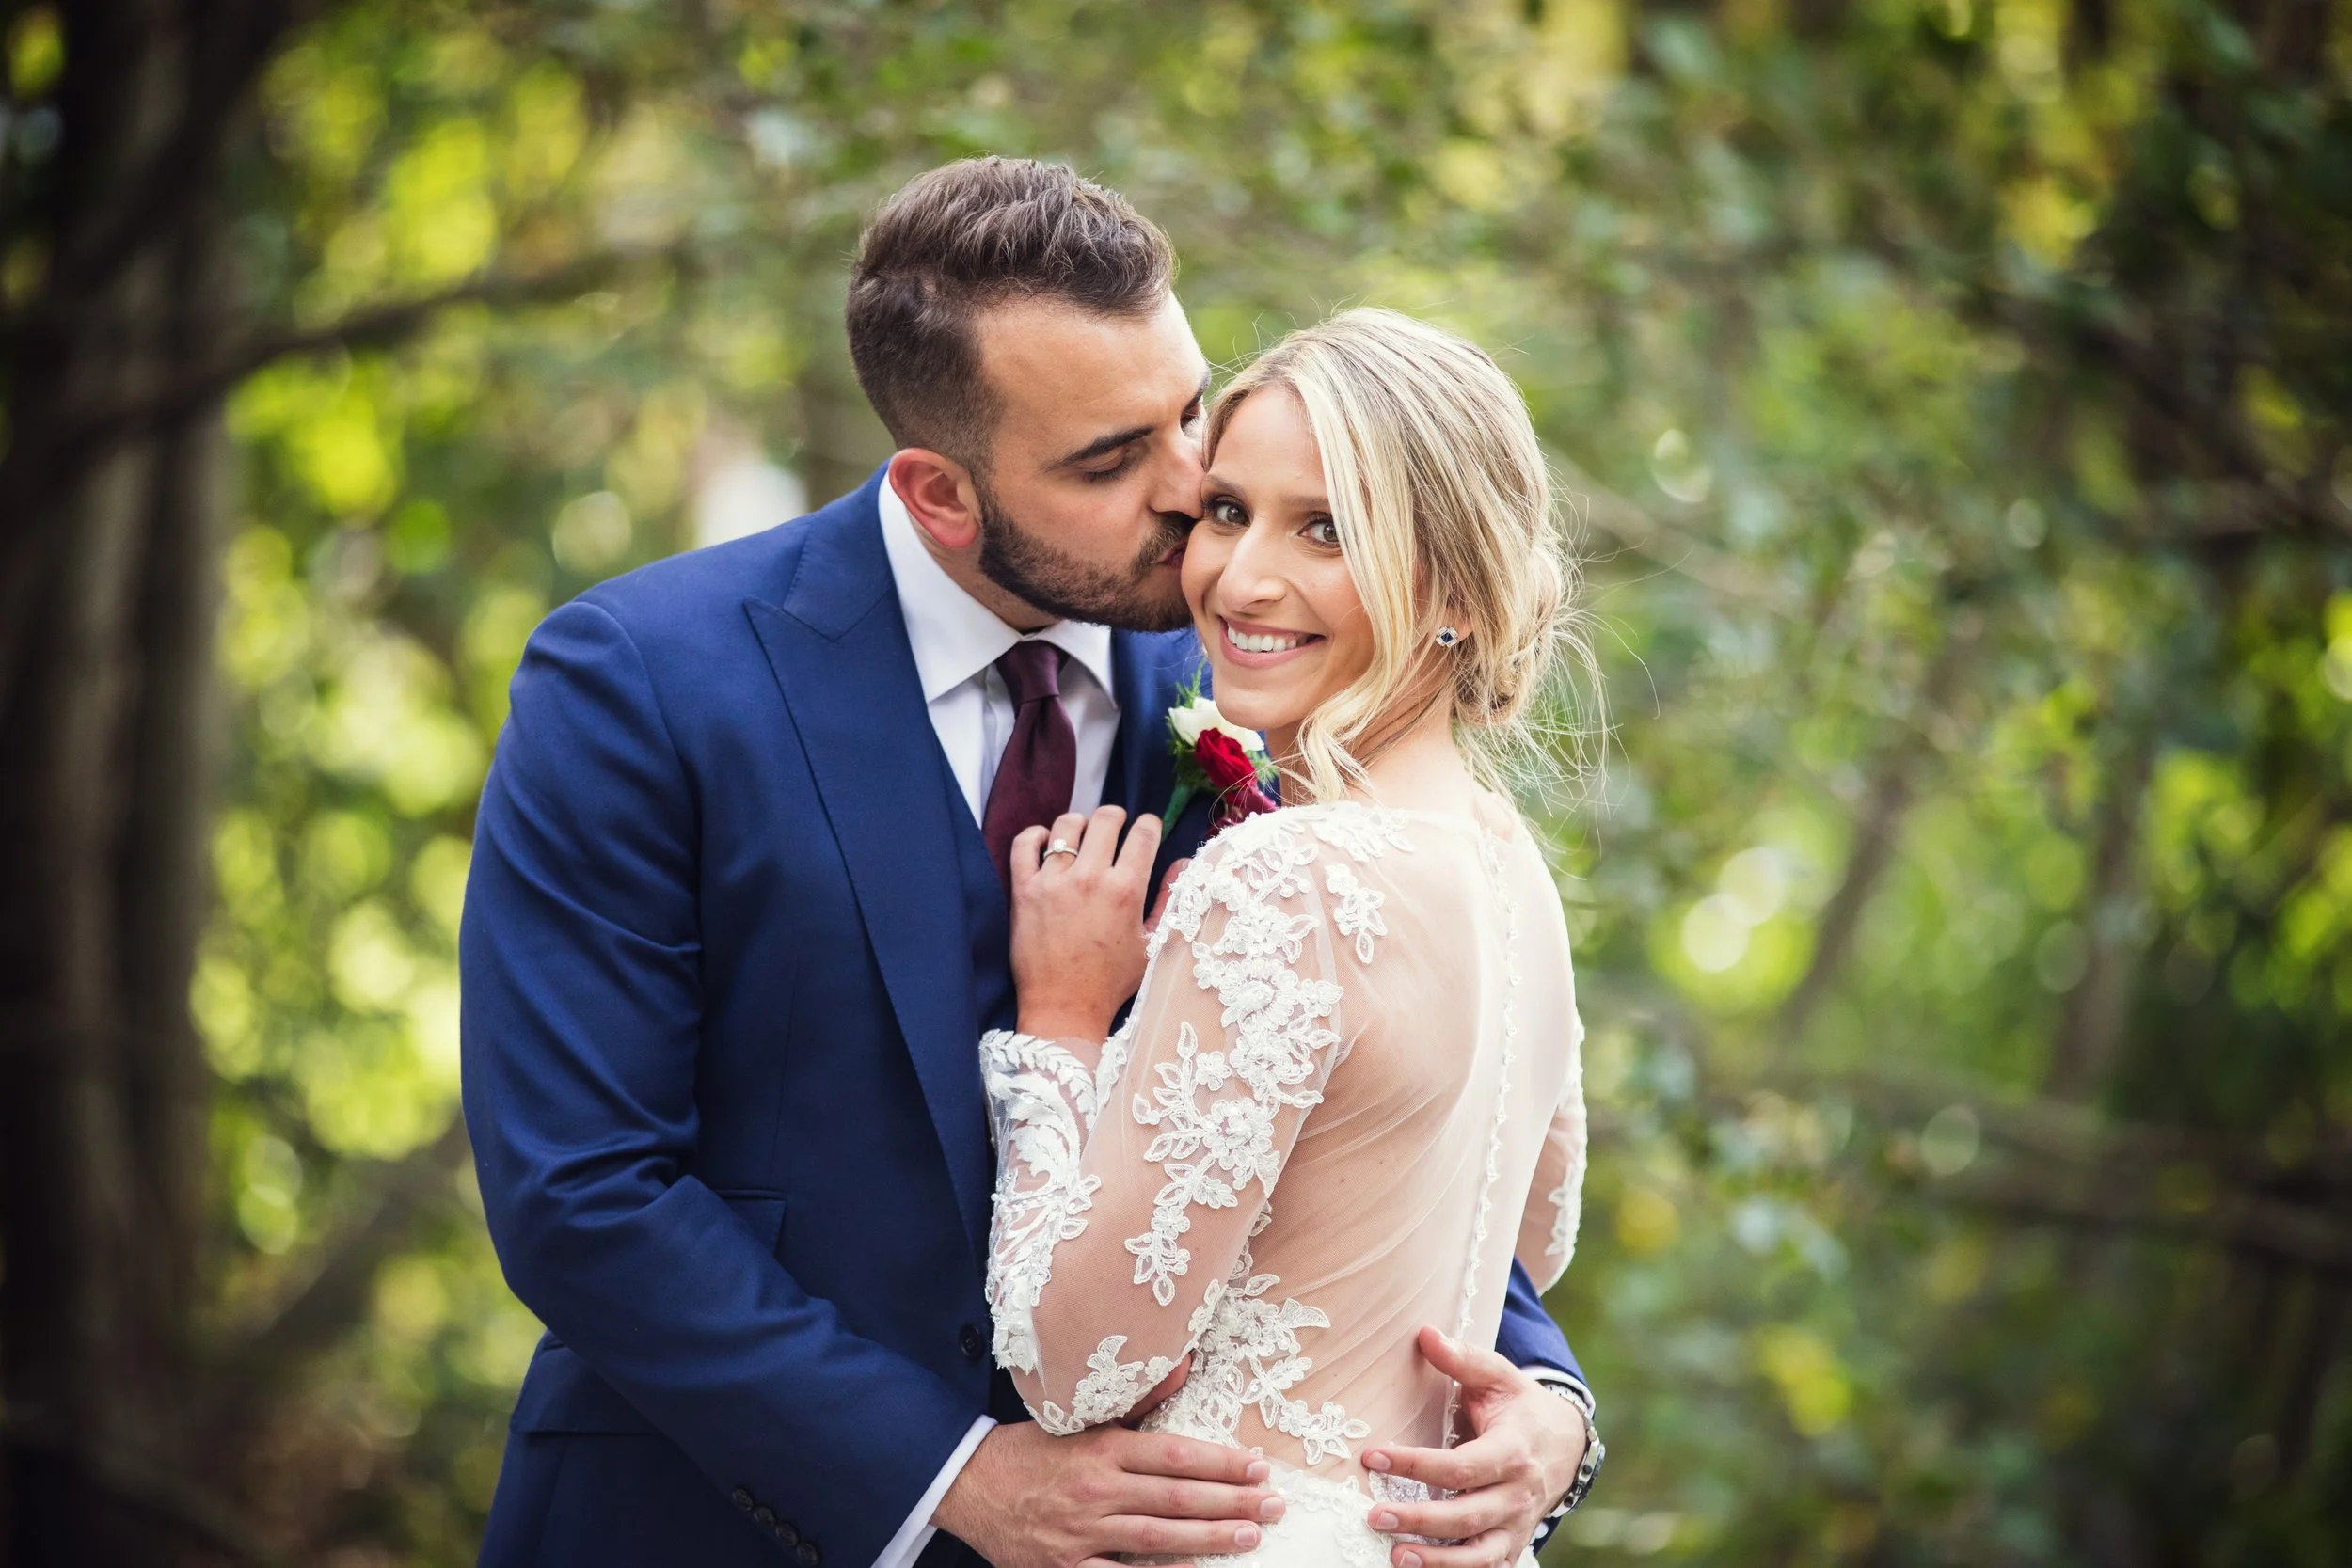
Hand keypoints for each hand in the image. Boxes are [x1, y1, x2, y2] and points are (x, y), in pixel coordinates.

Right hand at [933, 1419, 1284, 1567]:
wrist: (968, 1484)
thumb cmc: (1031, 1450)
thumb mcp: (1079, 1417)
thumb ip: (1135, 1402)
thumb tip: (1182, 1368)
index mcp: (1102, 1447)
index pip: (1175, 1455)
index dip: (1221, 1462)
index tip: (1257, 1467)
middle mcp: (1096, 1489)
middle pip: (1177, 1497)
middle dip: (1232, 1502)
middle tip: (1272, 1505)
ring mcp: (1082, 1532)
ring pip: (1158, 1538)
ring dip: (1209, 1538)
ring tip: (1250, 1538)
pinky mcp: (1066, 1566)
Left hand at [1009, 805, 1178, 1043]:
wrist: (1064, 1007)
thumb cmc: (1111, 981)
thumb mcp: (1151, 944)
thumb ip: (1168, 899)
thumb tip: (1184, 863)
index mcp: (1126, 890)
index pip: (1143, 834)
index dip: (1150, 824)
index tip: (1148, 827)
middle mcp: (1090, 878)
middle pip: (1106, 819)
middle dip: (1116, 816)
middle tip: (1117, 824)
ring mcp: (1054, 882)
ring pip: (1066, 826)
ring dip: (1079, 823)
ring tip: (1083, 834)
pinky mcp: (1024, 890)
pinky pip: (1024, 844)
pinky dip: (1035, 835)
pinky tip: (1045, 840)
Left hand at [1358, 1327, 1587, 1567]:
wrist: (1565, 1441)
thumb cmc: (1519, 1406)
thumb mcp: (1497, 1375)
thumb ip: (1462, 1359)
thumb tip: (1424, 1334)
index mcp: (1513, 1450)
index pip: (1462, 1466)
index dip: (1417, 1464)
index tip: (1374, 1457)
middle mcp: (1519, 1493)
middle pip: (1468, 1515)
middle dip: (1420, 1519)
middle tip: (1374, 1515)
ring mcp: (1518, 1523)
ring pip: (1480, 1553)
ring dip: (1439, 1560)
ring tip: (1395, 1556)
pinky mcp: (1513, 1542)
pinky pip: (1488, 1567)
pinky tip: (1420, 1567)